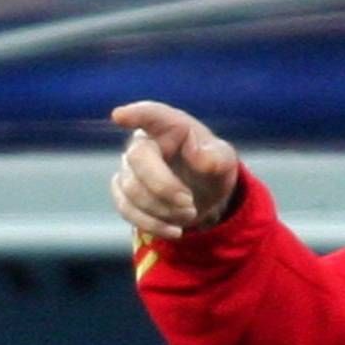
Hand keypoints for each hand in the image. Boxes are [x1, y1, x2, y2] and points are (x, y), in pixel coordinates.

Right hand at [109, 101, 240, 241]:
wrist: (203, 196)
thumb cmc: (211, 167)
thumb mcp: (224, 161)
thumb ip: (216, 157)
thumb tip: (197, 154)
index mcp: (170, 126)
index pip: (151, 114)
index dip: (135, 114)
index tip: (119, 117)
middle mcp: (144, 142)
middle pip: (137, 159)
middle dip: (163, 186)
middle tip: (190, 204)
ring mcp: (129, 168)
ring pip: (131, 189)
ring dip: (162, 209)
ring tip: (189, 215)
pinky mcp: (124, 192)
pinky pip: (126, 209)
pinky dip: (152, 224)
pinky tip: (175, 230)